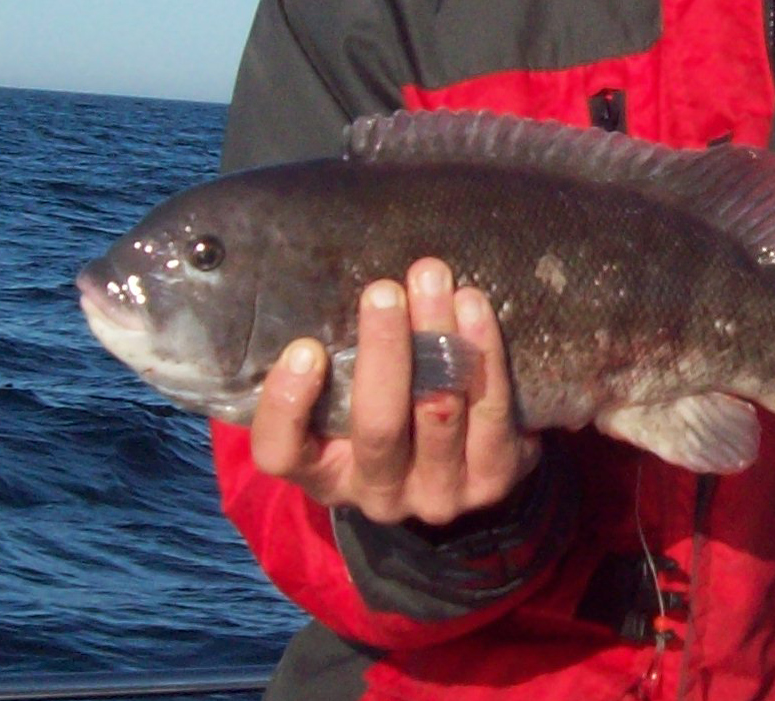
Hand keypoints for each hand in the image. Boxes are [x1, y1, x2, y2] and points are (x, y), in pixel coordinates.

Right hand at [248, 258, 540, 524]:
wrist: (469, 458)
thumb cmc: (392, 405)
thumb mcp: (348, 396)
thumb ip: (337, 359)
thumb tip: (339, 278)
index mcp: (323, 474)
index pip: (281, 454)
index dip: (287, 406)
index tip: (304, 349)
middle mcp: (378, 495)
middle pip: (378, 427)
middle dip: (383, 351)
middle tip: (384, 292)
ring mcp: (439, 494)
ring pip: (439, 411)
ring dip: (438, 339)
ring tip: (434, 281)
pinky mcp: (494, 479)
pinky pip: (492, 410)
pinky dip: (483, 353)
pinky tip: (472, 308)